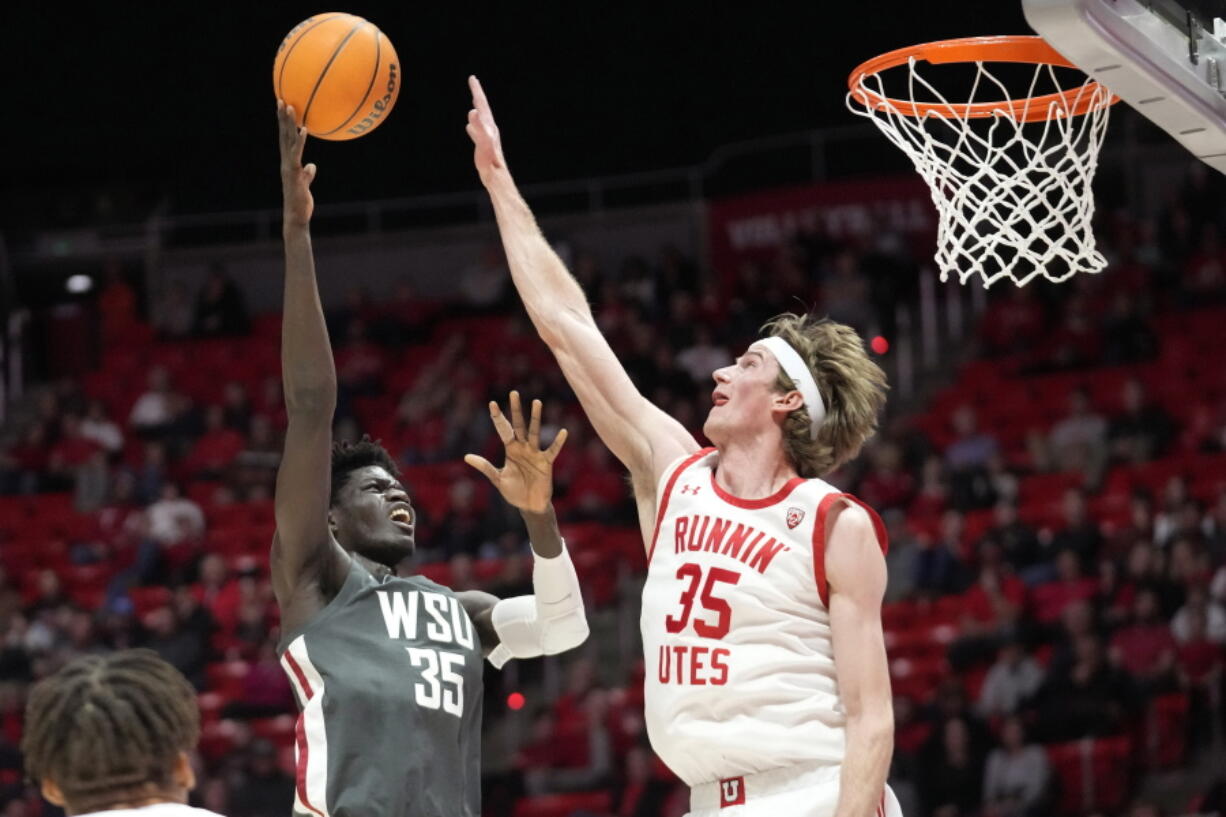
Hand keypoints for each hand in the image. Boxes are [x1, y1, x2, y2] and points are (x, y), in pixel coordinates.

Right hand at [278, 100, 315, 227]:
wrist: (296, 216)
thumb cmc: (300, 202)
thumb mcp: (305, 184)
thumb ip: (307, 174)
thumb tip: (312, 166)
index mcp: (288, 162)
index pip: (284, 139)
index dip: (283, 123)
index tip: (283, 108)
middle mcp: (286, 161)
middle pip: (283, 135)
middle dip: (282, 117)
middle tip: (281, 99)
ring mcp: (289, 166)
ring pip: (288, 140)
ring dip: (289, 123)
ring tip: (290, 106)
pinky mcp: (294, 173)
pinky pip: (297, 153)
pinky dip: (301, 141)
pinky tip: (305, 129)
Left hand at [465, 391, 566, 512]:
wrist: (529, 506)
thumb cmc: (514, 491)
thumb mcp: (497, 478)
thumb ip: (485, 466)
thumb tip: (466, 457)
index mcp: (511, 450)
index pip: (503, 429)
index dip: (498, 417)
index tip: (492, 403)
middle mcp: (523, 448)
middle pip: (519, 425)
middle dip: (516, 409)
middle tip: (514, 393)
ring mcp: (535, 454)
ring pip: (534, 432)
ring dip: (535, 417)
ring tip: (537, 402)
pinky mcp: (545, 463)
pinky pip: (552, 450)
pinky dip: (557, 442)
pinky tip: (563, 432)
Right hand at [466, 75, 507, 185]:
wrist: (496, 176)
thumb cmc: (490, 161)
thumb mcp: (483, 142)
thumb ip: (478, 127)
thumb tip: (473, 111)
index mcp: (488, 125)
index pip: (481, 104)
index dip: (477, 90)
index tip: (472, 78)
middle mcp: (489, 129)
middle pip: (482, 108)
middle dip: (477, 95)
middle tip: (473, 82)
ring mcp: (487, 137)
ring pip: (481, 118)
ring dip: (477, 109)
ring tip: (473, 102)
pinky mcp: (484, 146)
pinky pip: (477, 131)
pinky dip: (473, 125)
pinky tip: (469, 127)